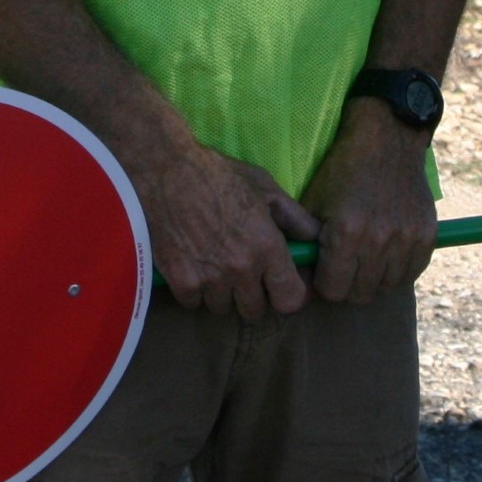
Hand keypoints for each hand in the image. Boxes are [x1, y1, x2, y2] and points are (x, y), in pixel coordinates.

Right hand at [120, 117, 315, 319]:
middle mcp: (241, 268)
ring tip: (215, 266)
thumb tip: (316, 239)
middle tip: (244, 273)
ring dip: (222, 293)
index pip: (290, 300)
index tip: (283, 288)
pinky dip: (194, 290)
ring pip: (223, 308)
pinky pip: (194, 304)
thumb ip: (295, 217)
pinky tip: (192, 266)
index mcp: (266, 246)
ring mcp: (210, 278)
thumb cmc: (217, 175)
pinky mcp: (181, 281)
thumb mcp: (264, 187)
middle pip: (255, 311)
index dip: (290, 296)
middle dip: (252, 295)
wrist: (164, 171)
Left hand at [299, 99, 436, 303]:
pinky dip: (397, 271)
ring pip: (386, 287)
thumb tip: (298, 276)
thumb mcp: (314, 203)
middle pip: (360, 294)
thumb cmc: (343, 171)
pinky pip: (411, 273)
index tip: (324, 271)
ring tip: (365, 260)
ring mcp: (406, 238)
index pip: (334, 290)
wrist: (386, 141)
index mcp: (346, 232)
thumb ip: (306, 242)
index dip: (324, 283)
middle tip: (344, 268)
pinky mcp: (427, 235)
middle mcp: (378, 239)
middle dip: (347, 285)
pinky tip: (386, 256)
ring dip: (372, 280)